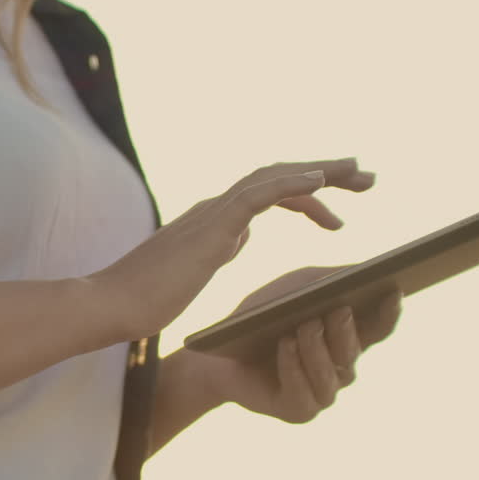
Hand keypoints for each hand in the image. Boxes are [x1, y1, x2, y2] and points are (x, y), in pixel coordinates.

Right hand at [86, 158, 375, 342]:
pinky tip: (322, 182)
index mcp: (214, 221)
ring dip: (321, 172)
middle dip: (327, 174)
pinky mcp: (211, 228)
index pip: (268, 194)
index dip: (306, 195)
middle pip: (279, 177)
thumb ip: (217, 250)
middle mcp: (216, 209)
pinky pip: (259, 195)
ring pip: (275, 177)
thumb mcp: (193, 272)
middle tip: (368, 177)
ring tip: (360, 174)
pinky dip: (293, 183)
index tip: (337, 211)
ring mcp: (213, 215)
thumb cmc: (143, 300)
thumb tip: (240, 237)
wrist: (110, 307)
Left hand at [195, 265, 402, 422]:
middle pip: (353, 351)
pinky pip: (302, 393)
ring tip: (306, 326)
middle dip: (345, 331)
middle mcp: (341, 369)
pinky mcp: (299, 411)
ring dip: (317, 348)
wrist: (218, 354)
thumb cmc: (261, 318)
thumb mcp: (294, 289)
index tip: (392, 290)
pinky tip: (285, 345)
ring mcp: (322, 393)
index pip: (379, 329)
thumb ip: (327, 280)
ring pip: (330, 375)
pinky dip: (293, 367)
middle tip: (339, 309)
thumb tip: (363, 270)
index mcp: (347, 339)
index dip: (389, 313)